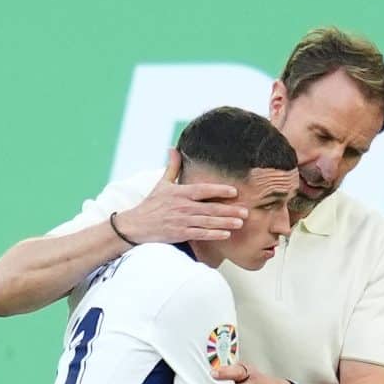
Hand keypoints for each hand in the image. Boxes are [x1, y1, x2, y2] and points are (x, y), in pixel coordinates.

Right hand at [111, 148, 244, 245]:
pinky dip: (213, 235)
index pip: (202, 190)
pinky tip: (226, 235)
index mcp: (180, 192)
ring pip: (207, 222)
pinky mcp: (179, 234)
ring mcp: (181, 221)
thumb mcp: (162, 184)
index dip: (219, 190)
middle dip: (229, 210)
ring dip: (225, 222)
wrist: (136, 225)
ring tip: (240, 222)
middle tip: (246, 211)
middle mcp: (182, 206)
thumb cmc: (151, 204)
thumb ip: (172, 167)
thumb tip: (173, 148)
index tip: (234, 191)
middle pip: (210, 207)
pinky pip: (199, 235)